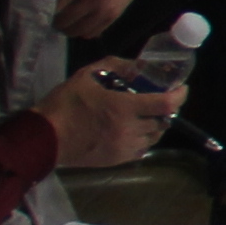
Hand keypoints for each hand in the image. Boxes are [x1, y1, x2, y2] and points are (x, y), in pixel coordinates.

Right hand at [37, 58, 187, 169]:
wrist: (43, 138)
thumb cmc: (63, 105)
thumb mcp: (86, 77)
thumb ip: (115, 66)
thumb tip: (138, 64)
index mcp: (123, 108)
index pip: (166, 104)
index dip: (180, 95)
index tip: (182, 88)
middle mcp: (129, 129)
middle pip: (163, 120)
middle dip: (166, 109)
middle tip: (160, 99)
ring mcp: (125, 147)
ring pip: (155, 136)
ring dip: (156, 125)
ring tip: (146, 115)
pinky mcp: (118, 160)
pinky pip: (142, 149)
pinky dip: (144, 139)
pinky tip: (134, 130)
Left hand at [46, 0, 162, 38]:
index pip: (49, 3)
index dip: (40, 8)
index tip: (35, 8)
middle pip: (61, 19)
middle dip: (53, 19)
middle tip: (50, 14)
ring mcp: (105, 5)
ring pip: (75, 30)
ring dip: (67, 27)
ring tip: (64, 20)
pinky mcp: (116, 13)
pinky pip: (92, 32)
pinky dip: (83, 30)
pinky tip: (80, 21)